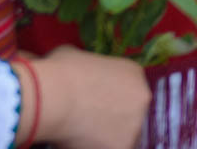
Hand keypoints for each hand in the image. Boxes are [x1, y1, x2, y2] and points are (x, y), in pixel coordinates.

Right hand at [27, 47, 150, 148]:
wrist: (55, 96)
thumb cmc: (60, 73)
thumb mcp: (75, 56)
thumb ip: (85, 66)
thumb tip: (72, 70)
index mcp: (134, 72)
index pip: (128, 91)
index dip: (110, 101)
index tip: (94, 107)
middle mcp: (142, 96)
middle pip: (130, 113)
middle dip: (113, 120)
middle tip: (88, 124)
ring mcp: (136, 123)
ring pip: (123, 135)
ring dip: (106, 137)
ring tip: (81, 135)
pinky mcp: (124, 145)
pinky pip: (112, 148)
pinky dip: (95, 148)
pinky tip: (77, 144)